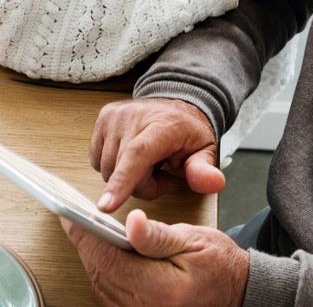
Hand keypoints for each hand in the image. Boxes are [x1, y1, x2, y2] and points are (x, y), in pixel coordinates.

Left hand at [62, 209, 248, 306]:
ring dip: (92, 257)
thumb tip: (131, 223)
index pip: (109, 261)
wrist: (236, 293)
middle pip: (100, 274)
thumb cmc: (219, 265)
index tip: (70, 215)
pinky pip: (110, 294)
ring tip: (83, 229)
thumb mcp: (193, 240)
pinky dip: (104, 271)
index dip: (86, 236)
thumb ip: (158, 235)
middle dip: (85, 244)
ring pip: (101, 285)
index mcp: (159, 290)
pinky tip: (103, 252)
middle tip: (72, 217)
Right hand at [90, 98, 224, 212]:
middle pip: (123, 170)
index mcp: (163, 124)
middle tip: (164, 173)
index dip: (122, 182)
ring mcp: (116, 116)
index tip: (105, 207)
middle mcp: (135, 115)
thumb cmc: (189, 131)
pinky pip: (98, 160)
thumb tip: (214, 183)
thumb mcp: (205, 150)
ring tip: (150, 163)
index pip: (138, 154)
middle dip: (142, 185)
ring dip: (127, 178)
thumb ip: (204, 169)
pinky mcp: (103, 118)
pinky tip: (132, 156)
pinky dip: (114, 167)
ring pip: (108, 169)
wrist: (177, 105)